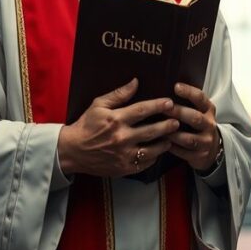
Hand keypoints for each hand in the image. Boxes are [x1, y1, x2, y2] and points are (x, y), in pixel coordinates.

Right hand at [58, 78, 179, 176]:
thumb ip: (119, 94)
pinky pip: (145, 163)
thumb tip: (136, 81)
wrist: (73, 151)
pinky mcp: (124, 168)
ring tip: (172, 137)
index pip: (142, 110)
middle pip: (152, 130)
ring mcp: (124, 155)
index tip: (169, 102)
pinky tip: (158, 151)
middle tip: (177, 120)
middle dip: (167, 125)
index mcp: (116, 120)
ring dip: (164, 143)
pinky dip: (154, 157)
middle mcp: (122, 138)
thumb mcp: (98, 105)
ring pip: (152, 149)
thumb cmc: (86, 125)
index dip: (158, 105)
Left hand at [166, 83, 219, 171]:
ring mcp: (206, 141)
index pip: (201, 98)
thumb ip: (187, 101)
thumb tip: (165, 86)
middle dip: (179, 113)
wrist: (212, 149)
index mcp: (208, 110)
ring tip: (159, 129)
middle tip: (164, 108)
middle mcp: (209, 125)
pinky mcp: (200, 155)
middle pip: (195, 118)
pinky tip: (161, 143)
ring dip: (172, 134)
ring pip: (188, 138)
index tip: (176, 86)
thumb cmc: (198, 125)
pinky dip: (172, 148)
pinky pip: (184, 152)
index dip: (189, 92)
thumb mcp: (199, 111)